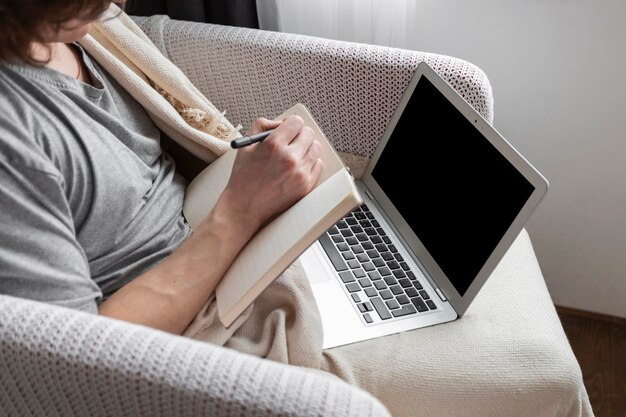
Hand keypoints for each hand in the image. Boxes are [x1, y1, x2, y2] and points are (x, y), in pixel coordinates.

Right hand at [219, 116, 322, 232]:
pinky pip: (318, 165)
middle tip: (292, 140)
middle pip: (308, 133)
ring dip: (306, 147)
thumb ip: (263, 125)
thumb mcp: (246, 144)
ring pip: (315, 148)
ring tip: (294, 154)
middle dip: (299, 134)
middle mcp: (289, 158)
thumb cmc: (244, 176)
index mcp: (273, 145)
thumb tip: (281, 122)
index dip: (291, 123)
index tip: (289, 128)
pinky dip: (310, 163)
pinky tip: (297, 166)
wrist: (245, 206)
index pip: (296, 122)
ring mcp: (300, 172)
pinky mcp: (306, 185)